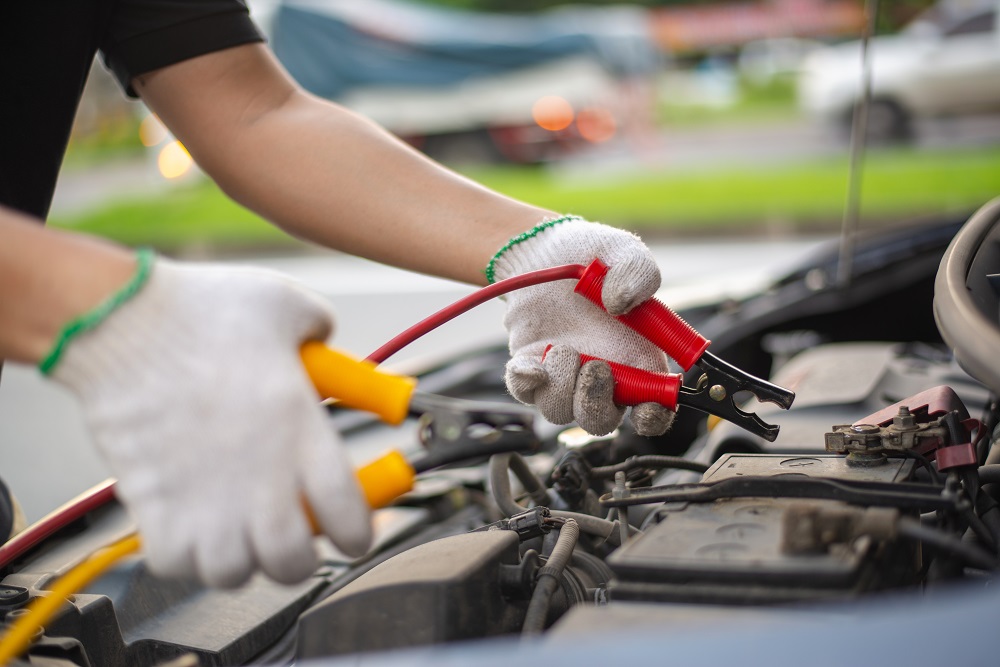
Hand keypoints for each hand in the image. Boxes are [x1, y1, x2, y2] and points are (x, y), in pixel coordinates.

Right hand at [48, 257, 370, 587]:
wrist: (121, 320)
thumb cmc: (200, 310)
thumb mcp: (286, 304)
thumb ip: (320, 329)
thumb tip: (326, 339)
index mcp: (303, 433)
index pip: (350, 516)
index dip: (359, 532)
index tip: (355, 530)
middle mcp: (260, 478)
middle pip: (293, 563)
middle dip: (299, 557)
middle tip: (293, 533)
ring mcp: (205, 499)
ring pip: (233, 573)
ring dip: (241, 558)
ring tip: (240, 529)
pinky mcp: (153, 504)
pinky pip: (175, 562)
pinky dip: (185, 555)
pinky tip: (192, 524)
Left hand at [490, 217, 674, 436]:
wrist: (544, 251)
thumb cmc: (592, 257)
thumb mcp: (625, 254)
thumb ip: (638, 274)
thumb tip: (621, 302)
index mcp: (638, 358)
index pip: (654, 408)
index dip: (654, 417)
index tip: (647, 408)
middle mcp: (603, 375)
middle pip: (603, 420)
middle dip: (598, 404)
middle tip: (597, 367)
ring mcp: (564, 376)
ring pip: (562, 411)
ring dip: (563, 387)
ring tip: (563, 348)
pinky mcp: (531, 369)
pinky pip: (526, 393)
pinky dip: (527, 383)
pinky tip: (532, 361)